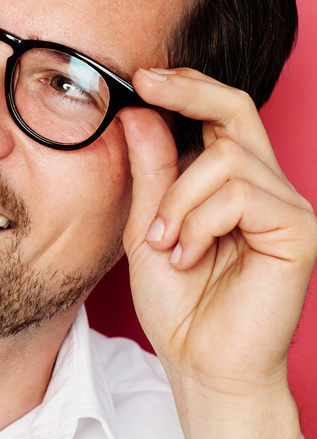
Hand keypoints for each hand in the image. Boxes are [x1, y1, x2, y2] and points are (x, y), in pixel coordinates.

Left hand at [119, 67, 315, 438]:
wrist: (200, 362)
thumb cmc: (177, 301)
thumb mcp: (147, 226)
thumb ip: (150, 173)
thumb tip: (140, 111)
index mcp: (230, 182)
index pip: (218, 114)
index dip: (185, 87)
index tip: (142, 76)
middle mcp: (264, 186)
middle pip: (236, 109)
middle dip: (188, 89)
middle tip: (144, 83)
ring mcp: (286, 206)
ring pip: (225, 159)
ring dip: (179, 201)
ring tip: (166, 245)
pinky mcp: (298, 230)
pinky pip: (240, 195)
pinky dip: (199, 222)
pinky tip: (188, 256)